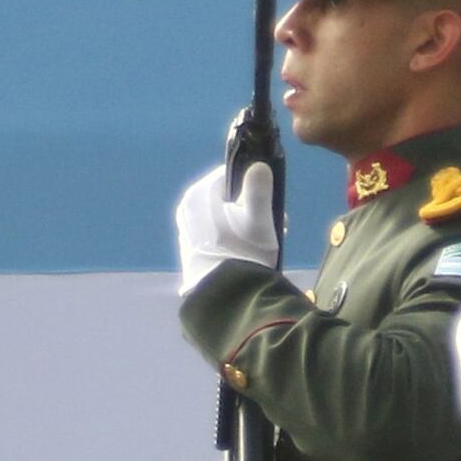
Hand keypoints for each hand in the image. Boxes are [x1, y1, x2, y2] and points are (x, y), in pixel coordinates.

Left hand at [172, 160, 281, 291]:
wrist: (226, 297)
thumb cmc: (243, 253)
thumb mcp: (258, 219)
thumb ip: (258, 188)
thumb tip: (259, 164)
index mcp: (198, 193)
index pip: (230, 173)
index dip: (253, 185)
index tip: (269, 202)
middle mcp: (187, 207)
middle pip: (228, 196)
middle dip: (252, 208)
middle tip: (275, 225)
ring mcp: (186, 228)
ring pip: (224, 215)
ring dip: (246, 224)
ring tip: (266, 242)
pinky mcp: (191, 247)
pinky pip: (216, 232)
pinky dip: (232, 237)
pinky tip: (248, 252)